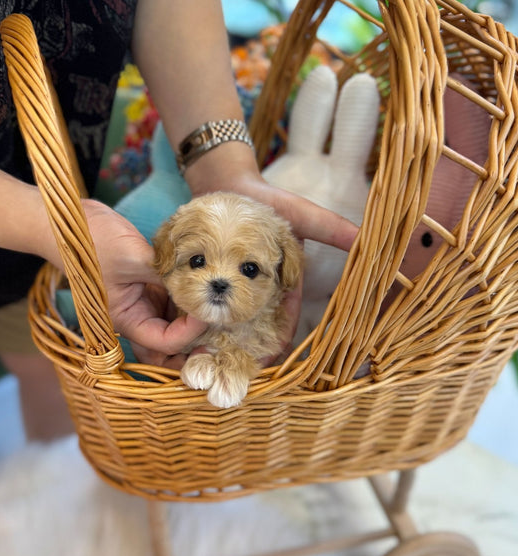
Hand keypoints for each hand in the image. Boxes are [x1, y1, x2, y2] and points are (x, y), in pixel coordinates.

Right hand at [81, 199, 206, 367]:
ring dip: (194, 324)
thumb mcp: (133, 257)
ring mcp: (143, 302)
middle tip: (220, 336)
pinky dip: (190, 302)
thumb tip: (200, 285)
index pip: (163, 342)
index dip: (189, 333)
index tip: (207, 311)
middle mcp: (134, 316)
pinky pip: (174, 304)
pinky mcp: (150, 287)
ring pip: (174, 327)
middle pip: (167, 349)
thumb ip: (165, 274)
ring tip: (218, 312)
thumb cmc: (92, 240)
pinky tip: (206, 292)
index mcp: (124, 319)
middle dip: (192, 348)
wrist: (73, 219)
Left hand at [182, 143, 357, 354]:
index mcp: (282, 285)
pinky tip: (188, 334)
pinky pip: (203, 303)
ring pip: (226, 321)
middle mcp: (256, 290)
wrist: (228, 184)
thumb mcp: (303, 215)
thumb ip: (332, 229)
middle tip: (231, 371)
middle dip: (245, 350)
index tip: (269, 361)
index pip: (284, 323)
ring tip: (206, 361)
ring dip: (219, 339)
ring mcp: (231, 286)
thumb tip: (367, 238)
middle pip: (252, 329)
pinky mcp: (207, 278)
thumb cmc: (269, 200)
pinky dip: (198, 317)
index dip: (278, 344)